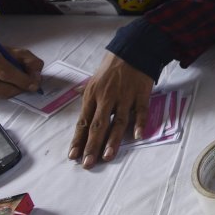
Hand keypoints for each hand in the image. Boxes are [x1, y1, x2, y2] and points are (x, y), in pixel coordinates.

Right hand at [0, 42, 42, 98]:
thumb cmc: (0, 54)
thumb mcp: (18, 52)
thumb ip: (32, 62)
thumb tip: (36, 78)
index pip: (5, 73)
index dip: (22, 81)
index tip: (34, 85)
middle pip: (1, 89)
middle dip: (19, 89)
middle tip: (29, 87)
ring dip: (12, 92)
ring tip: (16, 83)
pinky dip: (3, 94)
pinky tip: (3, 85)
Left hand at [69, 52, 152, 168]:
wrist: (132, 50)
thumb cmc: (112, 67)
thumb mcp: (93, 79)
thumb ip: (85, 91)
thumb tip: (74, 94)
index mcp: (92, 96)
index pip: (83, 122)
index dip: (78, 140)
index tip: (73, 156)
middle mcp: (106, 98)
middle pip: (98, 125)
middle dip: (92, 146)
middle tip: (88, 164)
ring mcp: (125, 97)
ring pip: (118, 122)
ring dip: (113, 140)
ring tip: (108, 156)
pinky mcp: (141, 94)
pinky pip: (140, 111)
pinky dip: (140, 123)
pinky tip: (137, 136)